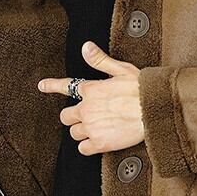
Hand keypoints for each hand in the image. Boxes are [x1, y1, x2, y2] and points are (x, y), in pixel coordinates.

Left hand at [37, 41, 144, 155]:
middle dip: (75, 117)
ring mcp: (91, 127)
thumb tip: (85, 47)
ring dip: (83, 132)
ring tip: (98, 129)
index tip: (42, 85)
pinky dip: (89, 147)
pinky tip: (98, 142)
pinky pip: (83, 148)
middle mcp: (86, 109)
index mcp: (91, 90)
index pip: (66, 86)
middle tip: (88, 117)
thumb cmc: (142, 89)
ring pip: (74, 133)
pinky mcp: (99, 143)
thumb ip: (100, 60)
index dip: (52, 85)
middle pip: (66, 116)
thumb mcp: (121, 69)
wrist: (153, 109)